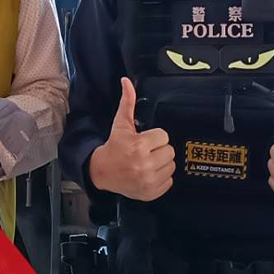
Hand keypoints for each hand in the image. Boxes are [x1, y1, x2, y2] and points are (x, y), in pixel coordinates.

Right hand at [88, 78, 174, 200]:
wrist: (102, 172)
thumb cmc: (114, 147)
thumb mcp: (121, 124)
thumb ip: (127, 102)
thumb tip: (126, 82)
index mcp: (138, 146)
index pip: (163, 136)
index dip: (154, 137)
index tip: (143, 141)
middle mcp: (144, 164)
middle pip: (169, 151)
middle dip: (158, 150)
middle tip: (145, 151)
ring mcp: (148, 180)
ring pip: (171, 166)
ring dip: (161, 163)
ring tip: (147, 162)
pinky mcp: (151, 192)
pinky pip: (169, 181)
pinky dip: (161, 177)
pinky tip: (149, 173)